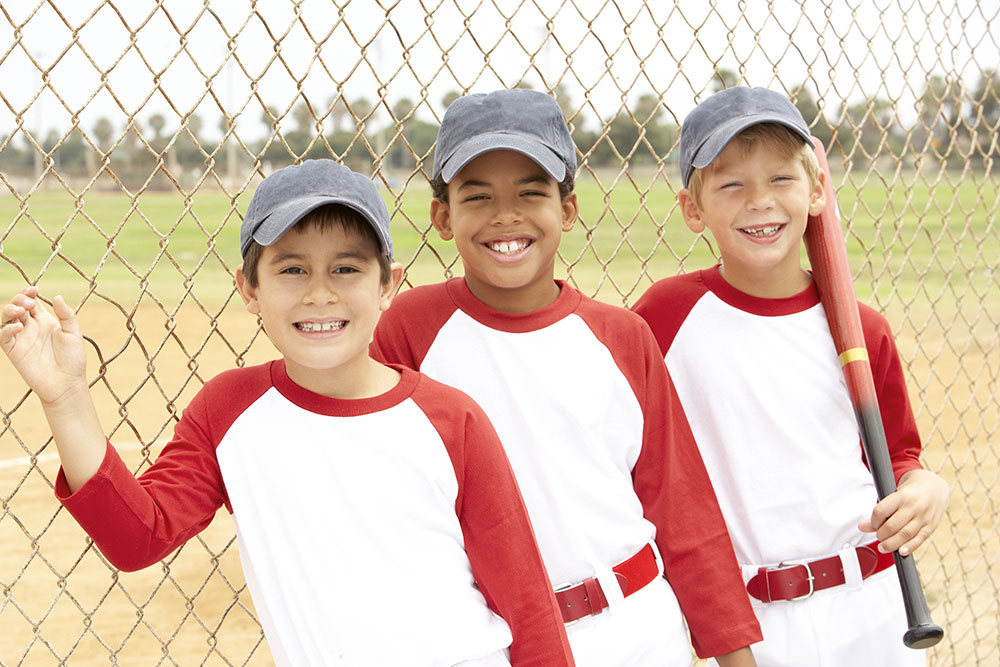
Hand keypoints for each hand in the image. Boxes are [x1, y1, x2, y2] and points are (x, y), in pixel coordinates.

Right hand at [1, 286, 87, 405]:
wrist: (67, 383)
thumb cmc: (73, 359)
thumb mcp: (73, 334)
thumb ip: (66, 315)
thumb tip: (58, 296)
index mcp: (44, 321)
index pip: (31, 302)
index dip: (28, 293)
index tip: (34, 290)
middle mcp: (30, 328)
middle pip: (16, 307)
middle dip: (19, 300)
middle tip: (29, 303)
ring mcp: (21, 339)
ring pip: (6, 319)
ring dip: (9, 310)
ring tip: (20, 310)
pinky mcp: (14, 351)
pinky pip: (3, 337)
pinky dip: (7, 329)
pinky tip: (18, 327)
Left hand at [858, 468, 949, 555]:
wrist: (934, 487)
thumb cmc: (910, 492)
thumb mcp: (893, 495)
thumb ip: (880, 511)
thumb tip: (862, 527)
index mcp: (902, 496)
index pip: (881, 511)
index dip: (873, 521)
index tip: (871, 525)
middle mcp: (913, 506)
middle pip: (892, 526)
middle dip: (881, 535)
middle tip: (878, 536)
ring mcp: (923, 517)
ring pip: (905, 535)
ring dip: (891, 544)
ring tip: (883, 547)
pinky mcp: (931, 526)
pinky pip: (919, 539)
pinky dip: (909, 547)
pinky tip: (901, 551)